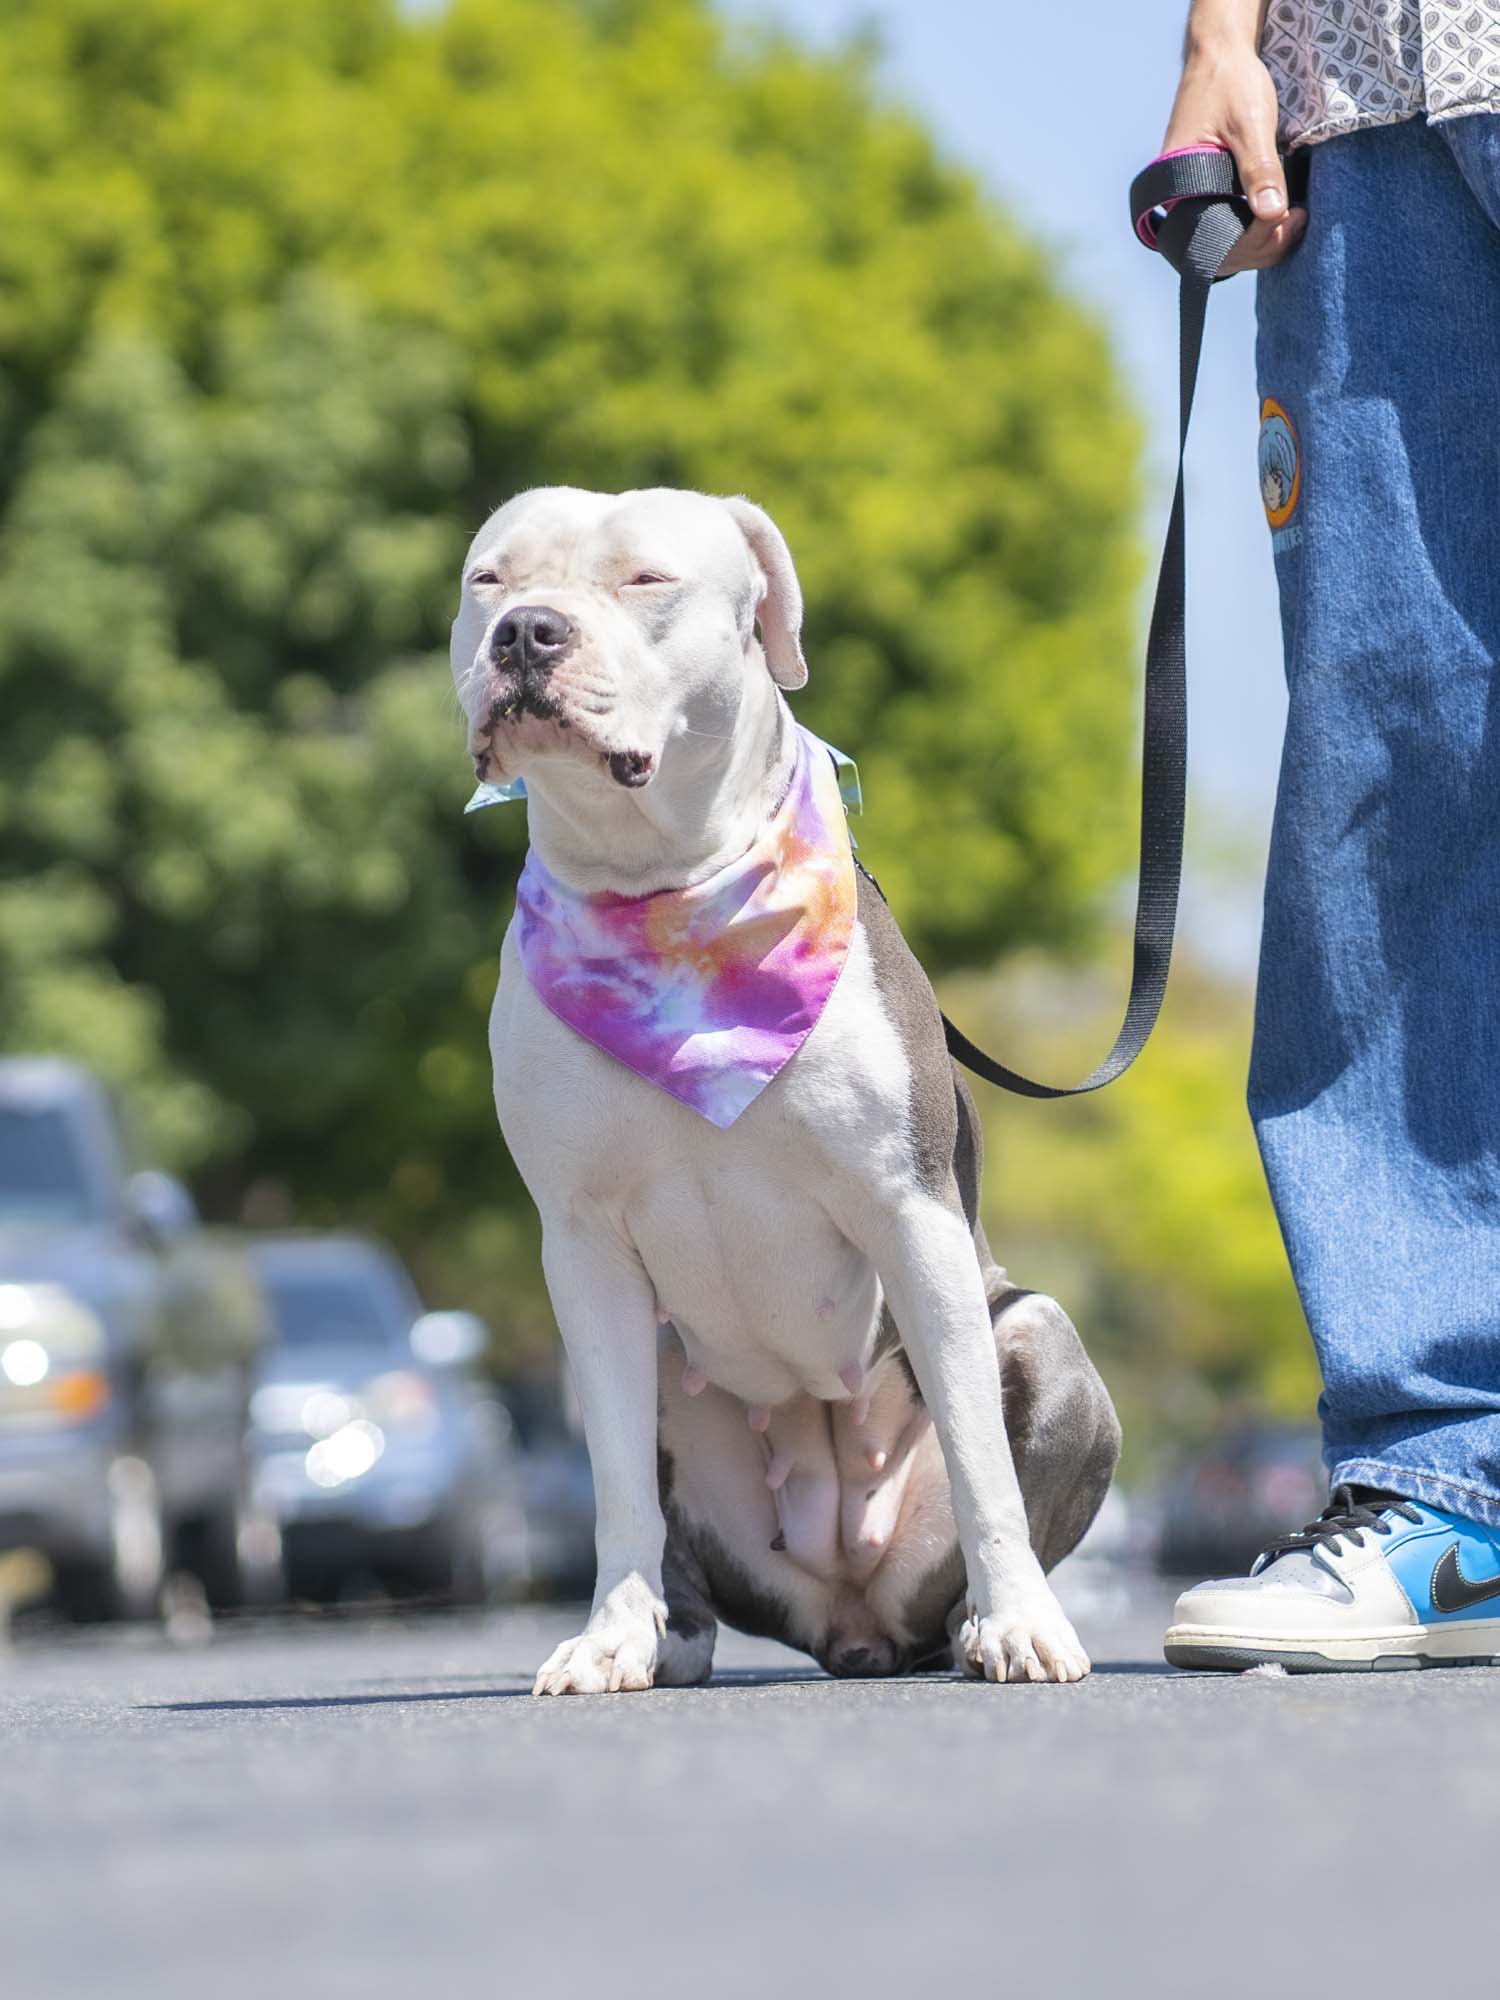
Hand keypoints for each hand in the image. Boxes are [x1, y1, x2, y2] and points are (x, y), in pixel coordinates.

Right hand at [1163, 43, 1306, 272]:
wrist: (1221, 58)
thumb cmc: (1229, 84)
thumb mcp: (1248, 123)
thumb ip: (1259, 169)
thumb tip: (1273, 213)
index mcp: (1177, 188)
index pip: (1211, 240)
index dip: (1253, 241)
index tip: (1290, 219)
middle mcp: (1180, 203)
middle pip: (1220, 253)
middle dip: (1263, 246)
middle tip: (1300, 220)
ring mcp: (1194, 202)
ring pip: (1228, 247)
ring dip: (1264, 243)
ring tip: (1297, 220)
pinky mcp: (1210, 197)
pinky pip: (1231, 228)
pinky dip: (1258, 232)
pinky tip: (1283, 217)